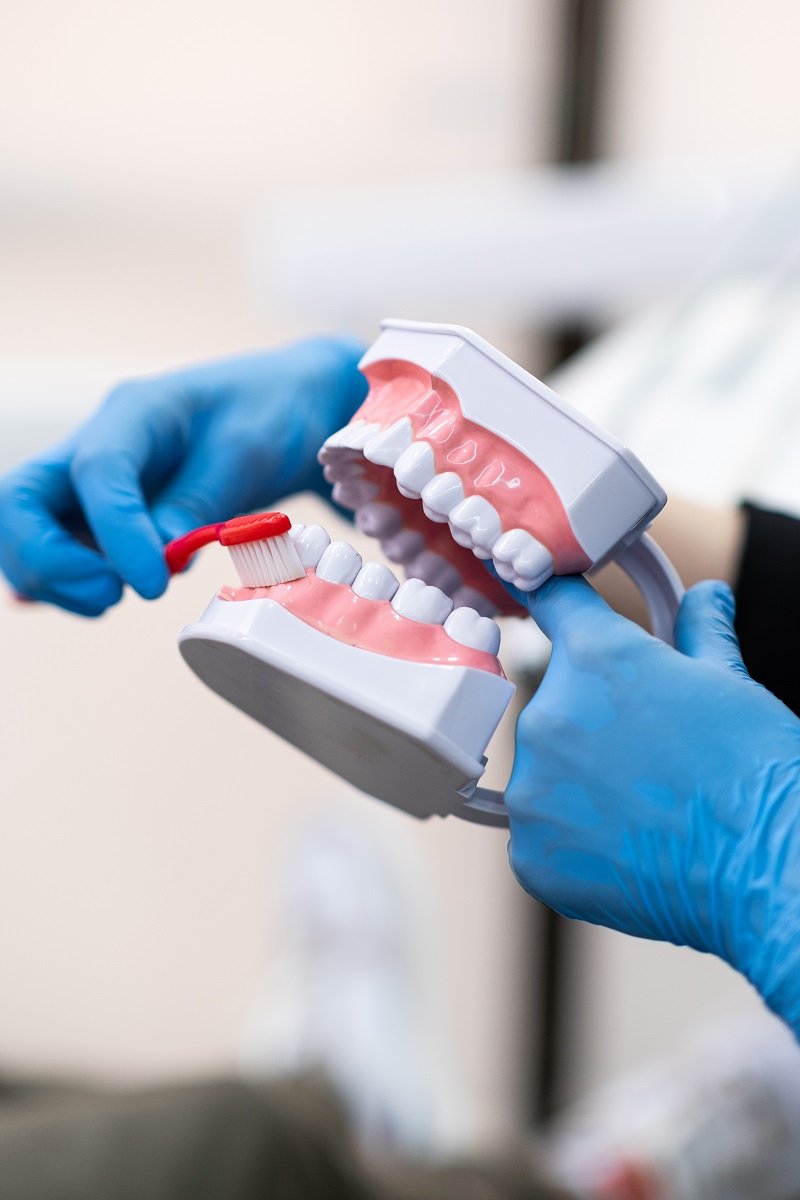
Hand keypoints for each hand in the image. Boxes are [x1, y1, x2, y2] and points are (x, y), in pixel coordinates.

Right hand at [0, 337, 365, 614]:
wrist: (282, 405)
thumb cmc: (268, 414)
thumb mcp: (249, 451)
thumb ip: (199, 499)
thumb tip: (161, 554)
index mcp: (134, 412)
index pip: (97, 470)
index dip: (115, 535)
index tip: (153, 584)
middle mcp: (94, 442)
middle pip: (19, 502)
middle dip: (48, 560)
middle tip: (112, 594)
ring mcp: (86, 480)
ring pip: (25, 533)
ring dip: (57, 579)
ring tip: (118, 594)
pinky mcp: (94, 514)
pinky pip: (53, 551)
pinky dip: (65, 582)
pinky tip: (99, 596)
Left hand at [505, 576, 799, 1030]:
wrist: (767, 866)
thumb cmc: (756, 771)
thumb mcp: (730, 680)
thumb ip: (699, 632)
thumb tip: (706, 599)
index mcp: (593, 656)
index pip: (553, 601)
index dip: (559, 603)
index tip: (548, 602)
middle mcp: (548, 715)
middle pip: (557, 704)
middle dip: (595, 722)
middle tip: (652, 755)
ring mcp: (533, 789)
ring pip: (548, 773)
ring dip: (583, 786)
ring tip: (648, 810)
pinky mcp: (531, 853)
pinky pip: (543, 836)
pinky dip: (576, 842)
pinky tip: (630, 848)